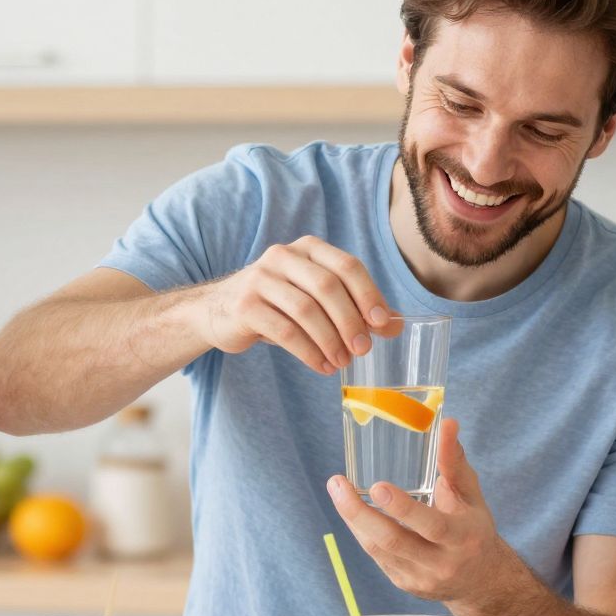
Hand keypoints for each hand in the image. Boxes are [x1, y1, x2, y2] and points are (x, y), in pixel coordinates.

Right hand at [198, 236, 392, 373]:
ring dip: (330, 340)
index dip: (369, 294)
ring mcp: (261, 278)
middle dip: (350, 321)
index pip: (347, 266)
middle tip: (363, 349)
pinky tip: (321, 366)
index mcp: (308, 249)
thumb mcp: (317, 300)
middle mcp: (283, 256)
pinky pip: (284, 330)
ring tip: (341, 363)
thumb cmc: (278, 305)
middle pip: (327, 286)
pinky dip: (308, 352)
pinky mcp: (245, 305)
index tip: (383, 324)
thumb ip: (356, 308)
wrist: (219, 311)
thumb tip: (396, 326)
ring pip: (306, 310)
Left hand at [327, 419, 517, 601]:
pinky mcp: (403, 583)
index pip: (431, 525)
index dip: (402, 508)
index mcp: (462, 538)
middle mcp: (441, 563)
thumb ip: (454, 462)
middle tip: (337, 484)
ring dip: (353, 519)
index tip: (376, 486)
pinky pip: (376, 556)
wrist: (480, 581)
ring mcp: (419, 577)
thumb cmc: (474, 529)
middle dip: (359, 512)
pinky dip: (361, 531)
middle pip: (392, 540)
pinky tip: (351, 511)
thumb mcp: (471, 496)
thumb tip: (447, 423)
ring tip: (337, 489)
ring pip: (377, 549)